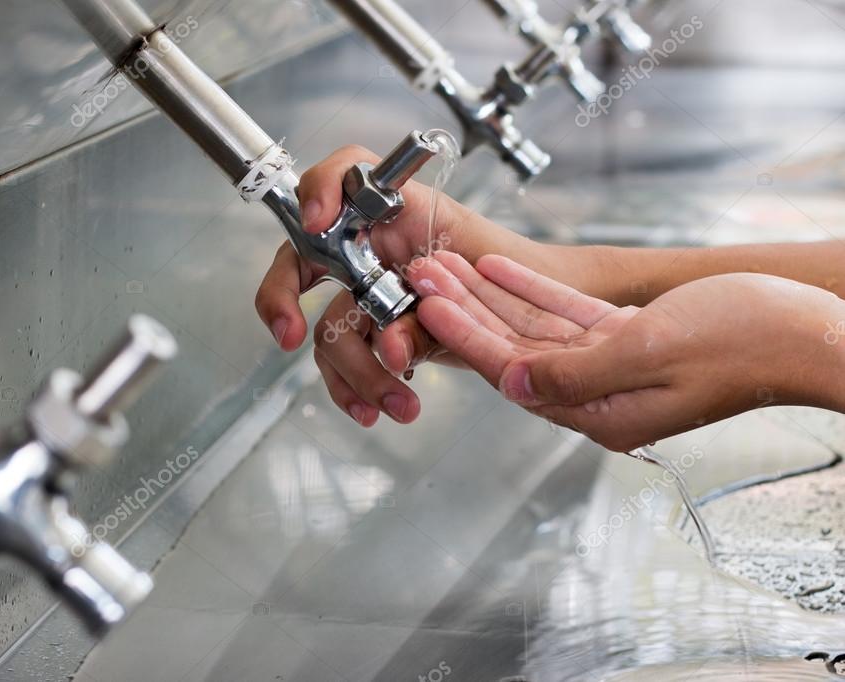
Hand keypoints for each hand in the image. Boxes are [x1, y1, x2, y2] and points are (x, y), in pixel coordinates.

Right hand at [254, 145, 600, 426]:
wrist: (537, 322)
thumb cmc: (520, 280)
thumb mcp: (490, 280)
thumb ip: (438, 308)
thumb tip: (392, 347)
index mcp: (403, 210)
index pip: (347, 174)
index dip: (322, 188)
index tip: (317, 221)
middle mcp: (374, 245)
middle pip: (302, 258)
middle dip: (283, 297)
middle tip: (290, 332)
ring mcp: (366, 289)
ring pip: (327, 325)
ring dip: (352, 370)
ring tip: (393, 403)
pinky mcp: (372, 330)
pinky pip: (342, 359)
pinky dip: (353, 388)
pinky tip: (374, 409)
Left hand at [409, 252, 844, 450]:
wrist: (807, 329)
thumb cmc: (744, 343)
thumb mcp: (651, 353)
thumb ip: (574, 373)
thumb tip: (512, 384)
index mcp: (600, 412)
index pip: (513, 371)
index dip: (466, 335)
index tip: (427, 303)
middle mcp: (598, 395)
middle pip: (513, 349)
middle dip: (465, 310)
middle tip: (421, 275)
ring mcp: (612, 366)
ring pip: (533, 327)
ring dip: (489, 295)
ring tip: (447, 265)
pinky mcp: (628, 339)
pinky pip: (567, 313)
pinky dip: (533, 290)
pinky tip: (499, 269)